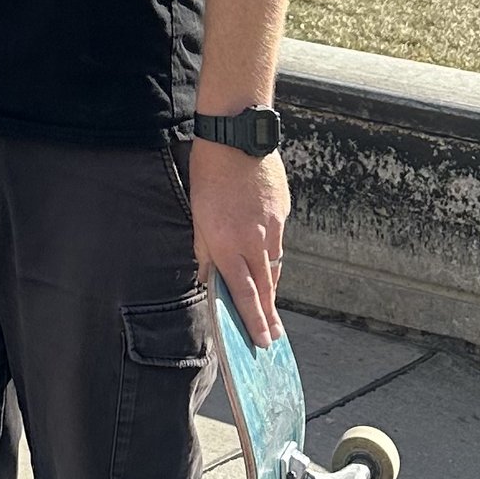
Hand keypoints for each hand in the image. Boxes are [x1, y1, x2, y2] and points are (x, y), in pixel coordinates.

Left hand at [190, 136, 287, 345]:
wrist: (236, 136)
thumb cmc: (209, 173)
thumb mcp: (196, 214)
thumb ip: (202, 248)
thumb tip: (206, 274)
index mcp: (229, 244)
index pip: (244, 293)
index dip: (254, 320)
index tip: (264, 342)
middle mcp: (255, 241)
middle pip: (265, 287)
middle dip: (268, 315)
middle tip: (274, 338)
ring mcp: (273, 226)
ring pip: (274, 264)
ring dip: (271, 286)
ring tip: (270, 306)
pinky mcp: (283, 210)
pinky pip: (278, 240)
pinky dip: (272, 253)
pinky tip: (268, 257)